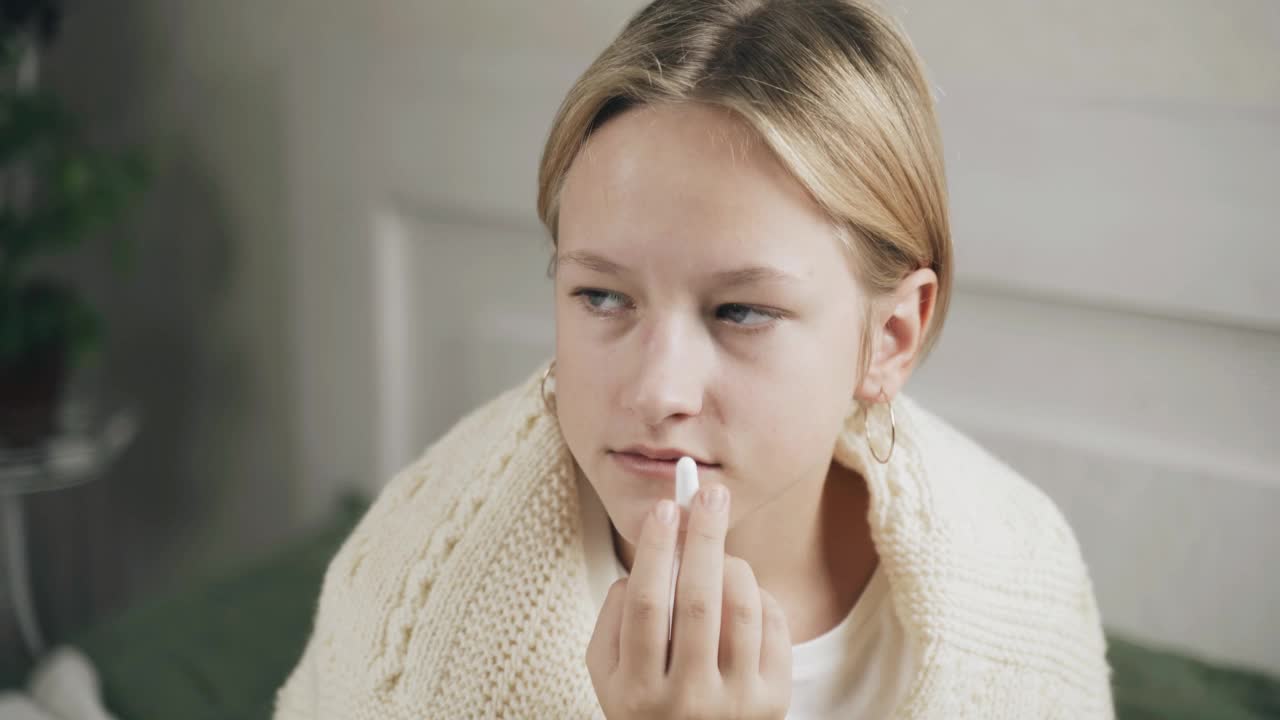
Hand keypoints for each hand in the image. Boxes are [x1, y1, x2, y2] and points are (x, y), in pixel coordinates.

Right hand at [586, 484, 792, 718]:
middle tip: (710, 493)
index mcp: (637, 692)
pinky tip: (742, 592)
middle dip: (705, 538)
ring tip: (720, 552)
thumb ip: (614, 620)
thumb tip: (646, 565)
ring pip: (742, 611)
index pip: (647, 606)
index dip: (657, 551)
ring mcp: (735, 705)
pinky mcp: (774, 703)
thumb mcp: (608, 675)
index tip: (665, 508)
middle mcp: (687, 701)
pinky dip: (760, 597)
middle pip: (700, 602)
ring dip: (733, 566)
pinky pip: (773, 628)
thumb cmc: (644, 703)